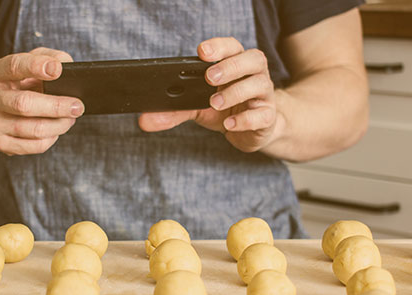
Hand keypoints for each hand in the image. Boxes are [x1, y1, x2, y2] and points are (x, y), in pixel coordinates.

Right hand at [0, 48, 84, 154]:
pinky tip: (56, 130)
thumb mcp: (25, 64)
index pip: (14, 67)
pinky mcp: (1, 143)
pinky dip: (51, 138)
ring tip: (70, 118)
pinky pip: (35, 146)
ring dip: (59, 124)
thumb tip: (67, 64)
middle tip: (77, 106)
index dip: (36, 67)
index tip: (57, 70)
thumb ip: (46, 57)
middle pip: (24, 104)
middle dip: (56, 106)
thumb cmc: (13, 84)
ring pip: (33, 129)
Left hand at [139, 37, 280, 152]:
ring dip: (235, 93)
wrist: (252, 131)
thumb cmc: (225, 109)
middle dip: (230, 66)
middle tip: (209, 77)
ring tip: (215, 103)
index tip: (202, 52)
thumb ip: (173, 111)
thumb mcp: (197, 108)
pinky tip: (229, 124)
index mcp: (236, 64)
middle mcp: (254, 75)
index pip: (232, 47)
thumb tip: (144, 120)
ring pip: (260, 84)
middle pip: (252, 59)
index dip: (218, 46)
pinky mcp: (267, 117)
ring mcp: (264, 95)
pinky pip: (262, 115)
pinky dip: (245, 119)